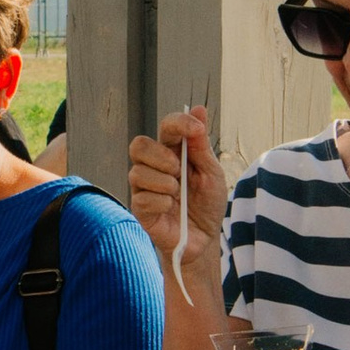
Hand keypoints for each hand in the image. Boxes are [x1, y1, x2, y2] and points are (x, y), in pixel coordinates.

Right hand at [127, 108, 225, 283]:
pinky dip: (163, 202)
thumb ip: (201, 145)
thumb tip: (199, 109)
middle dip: (161, 156)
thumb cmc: (207, 204)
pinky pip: (143, 198)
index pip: (166, 127)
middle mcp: (153, 167)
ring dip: (165, 183)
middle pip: (138, 145)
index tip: (196, 130)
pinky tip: (172, 209)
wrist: (205, 239)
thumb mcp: (212, 173)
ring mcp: (143, 188)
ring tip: (178, 195)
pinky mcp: (140, 209)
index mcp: (172, 152)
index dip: (179, 123)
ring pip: (137, 172)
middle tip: (178, 170)